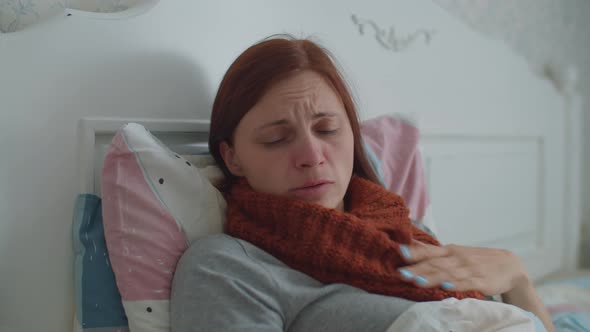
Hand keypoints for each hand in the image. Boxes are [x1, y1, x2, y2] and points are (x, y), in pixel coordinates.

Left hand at [397, 240, 529, 295]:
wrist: (511, 265)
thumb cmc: (477, 259)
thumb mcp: (455, 252)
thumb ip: (433, 252)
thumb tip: (410, 245)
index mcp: (451, 251)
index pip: (429, 251)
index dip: (414, 252)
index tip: (399, 252)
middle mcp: (458, 258)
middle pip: (435, 264)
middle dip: (417, 269)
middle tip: (400, 274)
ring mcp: (469, 269)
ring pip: (447, 273)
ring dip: (431, 277)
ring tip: (416, 281)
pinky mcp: (481, 281)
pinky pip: (466, 283)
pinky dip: (456, 284)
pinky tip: (446, 286)